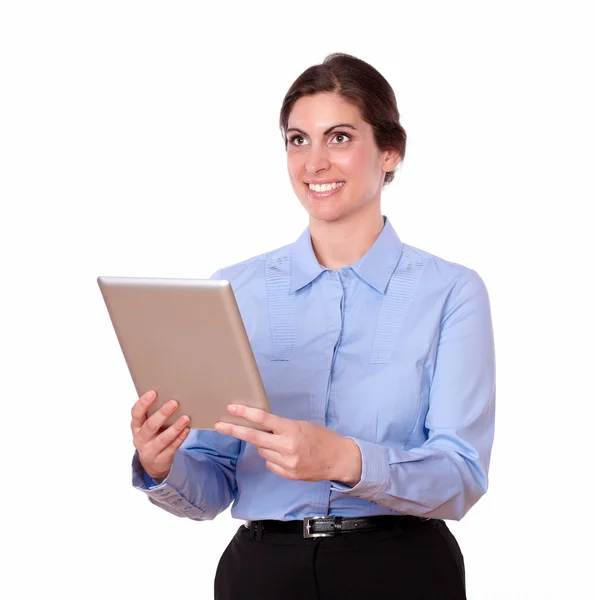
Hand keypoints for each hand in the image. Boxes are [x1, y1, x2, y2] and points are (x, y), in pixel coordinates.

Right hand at [131, 390, 190, 482]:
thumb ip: (154, 413)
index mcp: (136, 426)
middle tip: (174, 403)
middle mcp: (140, 438)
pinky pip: (172, 448)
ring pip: (163, 439)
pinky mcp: (161, 459)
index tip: (153, 392)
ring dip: (175, 427)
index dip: (143, 403)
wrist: (153, 462)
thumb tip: (171, 395)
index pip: (136, 413)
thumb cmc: (153, 435)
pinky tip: (187, 429)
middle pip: (150, 426)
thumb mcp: (149, 424)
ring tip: (185, 418)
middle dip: (162, 414)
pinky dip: (180, 438)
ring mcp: (149, 451)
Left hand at [214, 404, 361, 484]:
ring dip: (265, 445)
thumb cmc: (321, 438)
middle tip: (219, 426)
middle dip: (235, 430)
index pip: (264, 419)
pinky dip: (273, 458)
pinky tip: (287, 455)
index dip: (245, 413)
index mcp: (291, 430)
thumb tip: (260, 427)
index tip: (232, 408)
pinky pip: (270, 463)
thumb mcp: (301, 425)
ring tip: (282, 443)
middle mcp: (287, 447)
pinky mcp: (287, 474)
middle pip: (254, 438)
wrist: (338, 459)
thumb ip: (281, 427)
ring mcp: (286, 463)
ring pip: (262, 451)